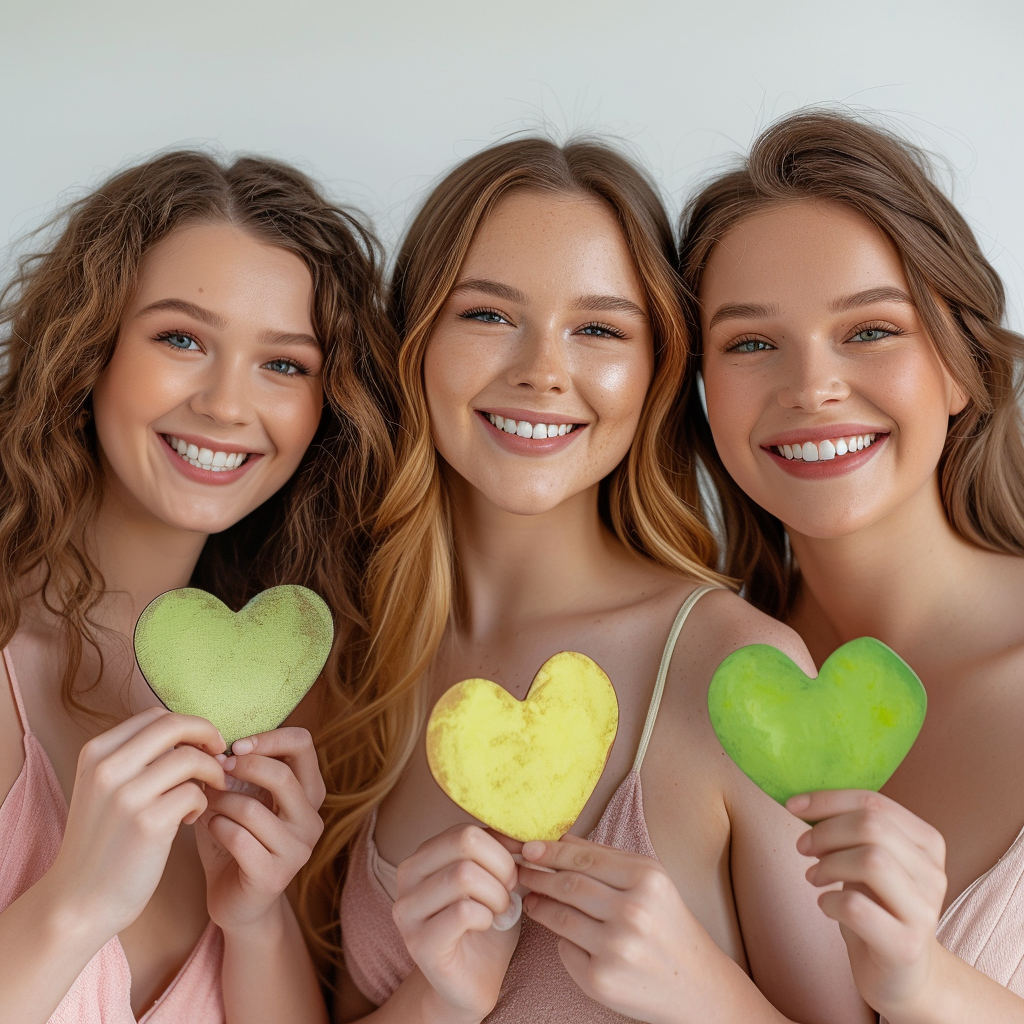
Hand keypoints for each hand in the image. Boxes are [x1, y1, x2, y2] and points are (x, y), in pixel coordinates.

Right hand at [48, 707, 226, 940]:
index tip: (202, 743)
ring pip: (191, 758)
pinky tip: (189, 820)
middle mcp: (108, 768)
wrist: (78, 901)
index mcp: (96, 752)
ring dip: (211, 772)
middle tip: (220, 754)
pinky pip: (195, 793)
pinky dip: (202, 803)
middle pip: (175, 725)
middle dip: (208, 734)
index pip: (156, 716)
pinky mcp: (148, 823)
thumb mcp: (105, 788)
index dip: (189, 725)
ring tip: (206, 793)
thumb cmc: (103, 841)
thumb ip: (138, 757)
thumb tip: (191, 734)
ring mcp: (127, 795)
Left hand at [195, 727, 325, 932]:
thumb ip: (240, 771)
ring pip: (251, 810)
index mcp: (309, 794)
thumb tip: (214, 742)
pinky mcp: (275, 875)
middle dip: (241, 768)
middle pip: (282, 776)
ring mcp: (297, 850)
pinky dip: (215, 828)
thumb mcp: (243, 798)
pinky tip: (211, 830)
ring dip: (219, 803)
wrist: (235, 902)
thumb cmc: (236, 840)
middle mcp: (311, 820)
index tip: (236, 745)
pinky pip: (238, 838)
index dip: (269, 738)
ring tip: (206, 806)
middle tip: (216, 771)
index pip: (303, 745)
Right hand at [392, 824, 519, 1023]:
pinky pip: (463, 912)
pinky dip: (487, 916)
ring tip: (501, 910)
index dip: (502, 846)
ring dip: (496, 894)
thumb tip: (522, 830)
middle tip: (510, 890)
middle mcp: (406, 877)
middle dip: (501, 866)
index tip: (516, 867)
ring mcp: (408, 910)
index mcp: (424, 855)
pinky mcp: (420, 943)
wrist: (472, 980)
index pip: (466, 830)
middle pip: (464, 843)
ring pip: (463, 874)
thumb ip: (501, 850)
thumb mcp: (494, 877)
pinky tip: (487, 925)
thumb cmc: (485, 924)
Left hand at [519, 834, 700, 1023]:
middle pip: (568, 885)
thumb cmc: (669, 924)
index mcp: (647, 880)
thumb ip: (606, 858)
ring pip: (560, 917)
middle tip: (520, 870)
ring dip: (539, 904)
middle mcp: (632, 913)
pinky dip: (561, 939)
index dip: (550, 852)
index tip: (528, 848)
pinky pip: (566, 950)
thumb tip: (559, 840)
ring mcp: (615, 949)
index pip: (583, 859)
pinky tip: (563, 933)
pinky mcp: (601, 981)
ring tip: (532, 898)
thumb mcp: (650, 881)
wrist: (698, 986)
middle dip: (537, 875)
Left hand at [788, 789, 947, 1017]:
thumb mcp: (869, 862)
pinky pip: (857, 907)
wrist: (904, 976)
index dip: (827, 800)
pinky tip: (826, 905)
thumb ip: (852, 831)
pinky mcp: (906, 946)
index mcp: (927, 842)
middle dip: (825, 831)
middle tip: (802, 847)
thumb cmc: (878, 908)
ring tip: (814, 876)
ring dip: (829, 864)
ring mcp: (924, 911)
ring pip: (872, 860)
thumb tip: (803, 802)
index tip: (792, 806)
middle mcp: (933, 873)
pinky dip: (830, 901)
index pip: (875, 802)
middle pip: (872, 826)